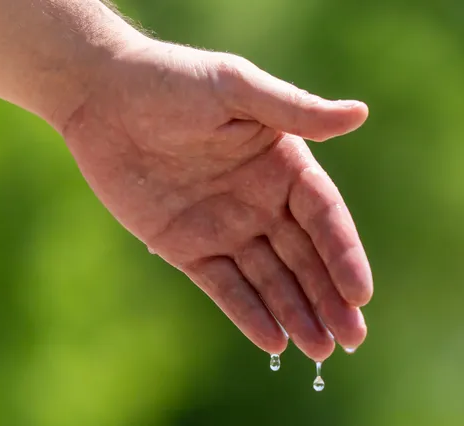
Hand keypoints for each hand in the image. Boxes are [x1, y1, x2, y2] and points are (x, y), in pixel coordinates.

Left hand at [62, 38, 372, 360]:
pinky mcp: (187, 248)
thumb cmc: (173, 82)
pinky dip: (248, 314)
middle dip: (329, 298)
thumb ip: (294, 109)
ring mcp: (225, 227)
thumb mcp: (236, 88)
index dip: (343, 255)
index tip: (360, 295)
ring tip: (320, 352)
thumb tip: (359, 113)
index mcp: (282, 165)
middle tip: (352, 340)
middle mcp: (261, 201)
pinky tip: (273, 342)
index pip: (323, 217)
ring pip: (270, 279)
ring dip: (296, 314)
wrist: (103, 98)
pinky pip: (224, 287)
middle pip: (304, 257)